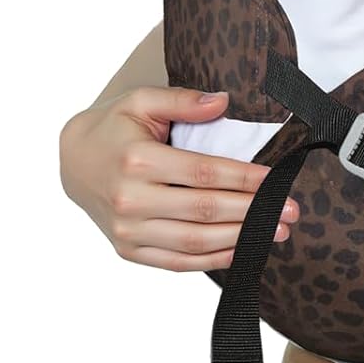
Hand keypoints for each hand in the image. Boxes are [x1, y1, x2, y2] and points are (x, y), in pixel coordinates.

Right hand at [58, 86, 299, 270]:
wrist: (72, 161)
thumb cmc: (114, 127)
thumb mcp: (142, 99)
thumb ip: (183, 100)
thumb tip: (223, 102)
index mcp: (137, 160)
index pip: (203, 173)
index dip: (244, 179)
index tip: (276, 180)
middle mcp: (130, 200)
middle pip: (204, 211)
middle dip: (253, 212)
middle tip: (291, 211)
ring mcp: (127, 231)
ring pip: (194, 242)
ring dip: (240, 240)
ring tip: (276, 233)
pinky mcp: (128, 251)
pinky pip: (176, 263)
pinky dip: (212, 261)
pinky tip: (242, 251)